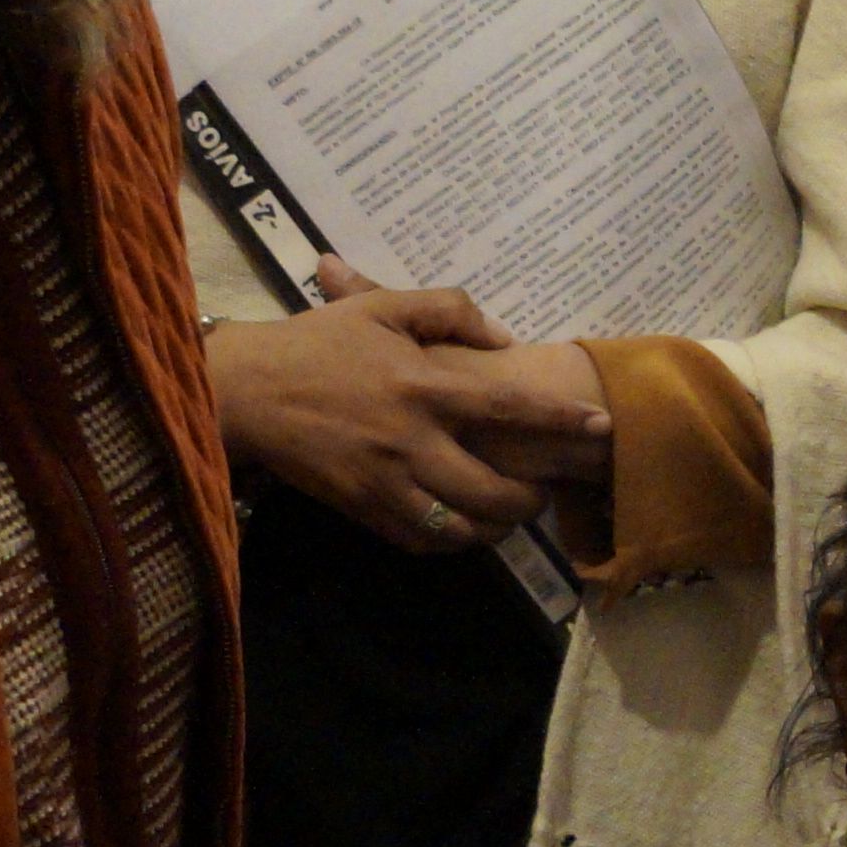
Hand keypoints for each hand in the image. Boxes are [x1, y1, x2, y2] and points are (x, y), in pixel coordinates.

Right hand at [200, 276, 608, 549]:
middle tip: (542, 487)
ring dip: (495, 526)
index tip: (601, 428)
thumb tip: (503, 338)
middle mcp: (411, 441)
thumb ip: (449, 310)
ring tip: (506, 511)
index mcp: (422, 385)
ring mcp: (386, 482)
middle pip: (495, 492)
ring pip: (462, 527)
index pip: (509, 408)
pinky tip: (460, 523)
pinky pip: (422, 539)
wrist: (246, 391)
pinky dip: (450, 538)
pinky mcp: (362, 508)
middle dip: (531, 498)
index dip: (560, 422)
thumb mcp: (384, 308)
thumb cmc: (318, 343)